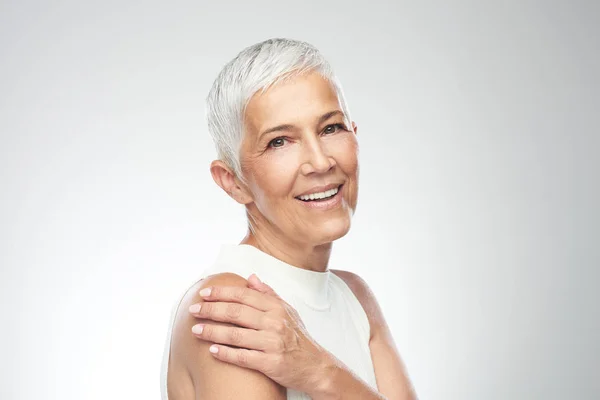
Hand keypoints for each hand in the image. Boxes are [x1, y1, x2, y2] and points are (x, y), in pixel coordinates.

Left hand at [188, 274, 331, 394]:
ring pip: (236, 334)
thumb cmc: (298, 337)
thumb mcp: (287, 310)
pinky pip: (243, 357)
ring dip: (212, 331)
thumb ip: (268, 294)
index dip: (222, 293)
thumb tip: (251, 277)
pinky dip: (225, 354)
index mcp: (276, 307)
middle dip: (211, 309)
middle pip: (236, 312)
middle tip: (194, 309)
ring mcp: (272, 342)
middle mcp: (275, 322)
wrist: (316, 366)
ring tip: (195, 330)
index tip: (204, 293)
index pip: (243, 295)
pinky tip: (212, 350)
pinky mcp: (271, 363)